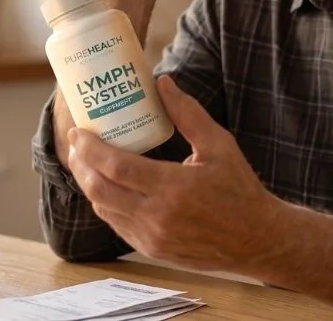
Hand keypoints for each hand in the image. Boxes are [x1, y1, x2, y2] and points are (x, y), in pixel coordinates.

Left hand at [65, 76, 280, 270]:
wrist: (257, 239)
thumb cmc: (240, 189)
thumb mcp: (219, 145)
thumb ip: (188, 114)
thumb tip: (162, 82)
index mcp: (174, 188)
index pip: (117, 168)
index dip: (91, 149)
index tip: (78, 133)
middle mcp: (158, 217)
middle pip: (101, 191)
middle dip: (81, 166)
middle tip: (76, 145)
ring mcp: (153, 238)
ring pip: (105, 210)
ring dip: (89, 185)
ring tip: (86, 163)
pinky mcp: (152, 250)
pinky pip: (118, 226)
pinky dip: (106, 204)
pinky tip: (107, 187)